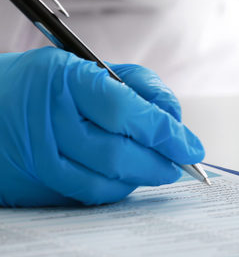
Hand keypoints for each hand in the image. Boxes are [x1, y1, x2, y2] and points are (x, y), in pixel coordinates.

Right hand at [0, 48, 204, 206]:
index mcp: (66, 80)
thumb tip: (173, 118)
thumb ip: (135, 84)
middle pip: (117, 153)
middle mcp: (48, 120)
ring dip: (140, 178)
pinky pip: (82, 193)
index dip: (166, 132)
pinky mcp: (30, 182)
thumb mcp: (87, 63)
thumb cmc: (46, 80)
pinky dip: (114, 188)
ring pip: (101, 179)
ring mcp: (36, 156)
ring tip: (161, 169)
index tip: (191, 146)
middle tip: (182, 162)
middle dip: (160, 162)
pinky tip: (128, 178)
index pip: (127, 111)